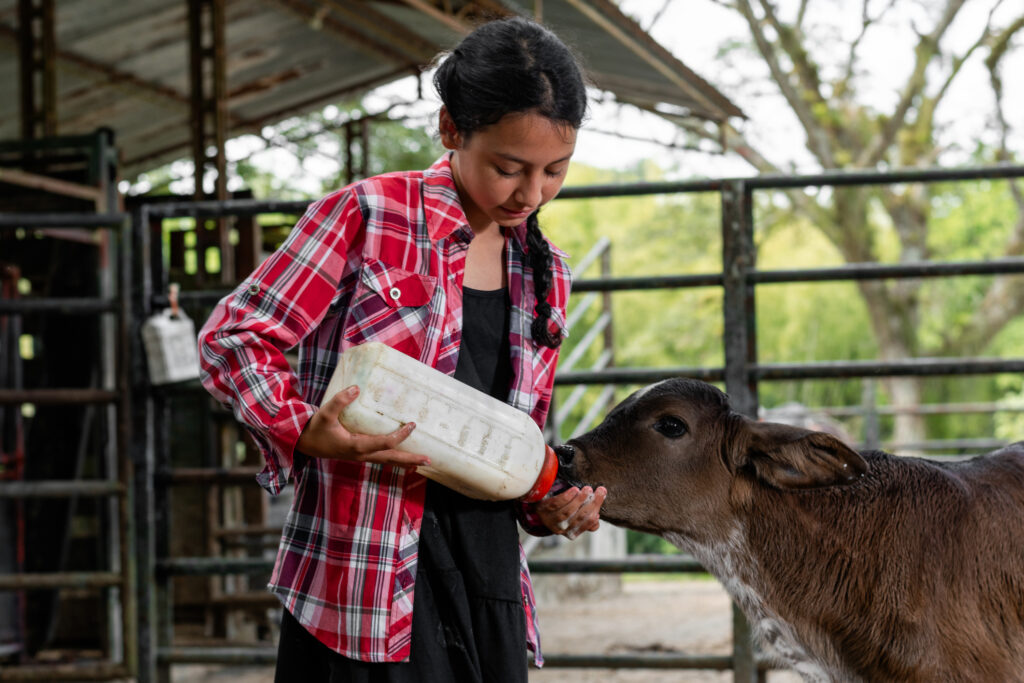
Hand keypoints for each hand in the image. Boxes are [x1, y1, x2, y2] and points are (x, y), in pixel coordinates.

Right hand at [296, 385, 429, 468]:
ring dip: (405, 462)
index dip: (400, 435)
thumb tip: (356, 388)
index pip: (384, 443)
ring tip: (422, 462)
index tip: (412, 425)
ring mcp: (361, 457)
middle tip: (429, 460)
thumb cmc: (316, 429)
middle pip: (391, 458)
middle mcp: (361, 455)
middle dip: (410, 459)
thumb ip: (339, 400)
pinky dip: (394, 459)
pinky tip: (402, 458)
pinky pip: (381, 458)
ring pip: (387, 461)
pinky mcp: (360, 455)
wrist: (304, 444)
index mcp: (356, 446)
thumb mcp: (325, 413)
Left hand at [534, 485, 606, 539]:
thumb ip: (586, 517)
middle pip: (579, 517)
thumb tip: (596, 518)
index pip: (587, 524)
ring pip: (568, 512)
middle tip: (600, 491)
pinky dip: (566, 497)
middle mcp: (561, 528)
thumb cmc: (561, 509)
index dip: (595, 514)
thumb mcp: (574, 515)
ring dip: (580, 500)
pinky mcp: (543, 509)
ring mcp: (550, 519)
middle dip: (592, 504)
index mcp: (571, 532)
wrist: (538, 505)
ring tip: (588, 490)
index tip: (602, 499)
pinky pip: (556, 504)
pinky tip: (574, 490)